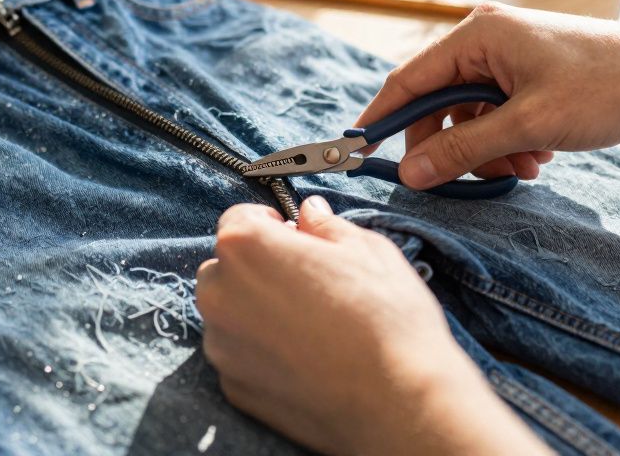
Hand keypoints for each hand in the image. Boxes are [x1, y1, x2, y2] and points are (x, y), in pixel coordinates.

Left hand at [195, 196, 547, 454]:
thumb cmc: (387, 321)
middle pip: (227, 267)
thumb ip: (326, 226)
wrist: (399, 405)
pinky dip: (261, 352)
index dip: (271, 224)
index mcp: (246, 247)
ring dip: (256, 311)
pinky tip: (305, 357)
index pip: (239, 219)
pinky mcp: (233, 386)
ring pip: (229, 313)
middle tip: (308, 284)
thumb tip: (310, 214)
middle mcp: (220, 294)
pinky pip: (239, 354)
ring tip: (311, 325)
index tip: (296, 238)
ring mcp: (221, 346)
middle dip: (259, 268)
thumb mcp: (368, 251)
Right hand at [356, 2, 619, 188]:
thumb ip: (461, 151)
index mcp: (479, 35)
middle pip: (439, 105)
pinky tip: (540, 160)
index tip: (358, 153)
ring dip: (486, 153)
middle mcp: (489, 43)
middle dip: (449, 147)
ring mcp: (514, 63)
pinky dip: (510, 147)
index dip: (382, 118)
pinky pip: (499, 121)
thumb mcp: (528, 126)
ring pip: (470, 120)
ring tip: (522, 170)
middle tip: (458, 182)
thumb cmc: (609, 88)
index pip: (409, 79)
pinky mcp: (536, 83)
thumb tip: (409, 172)